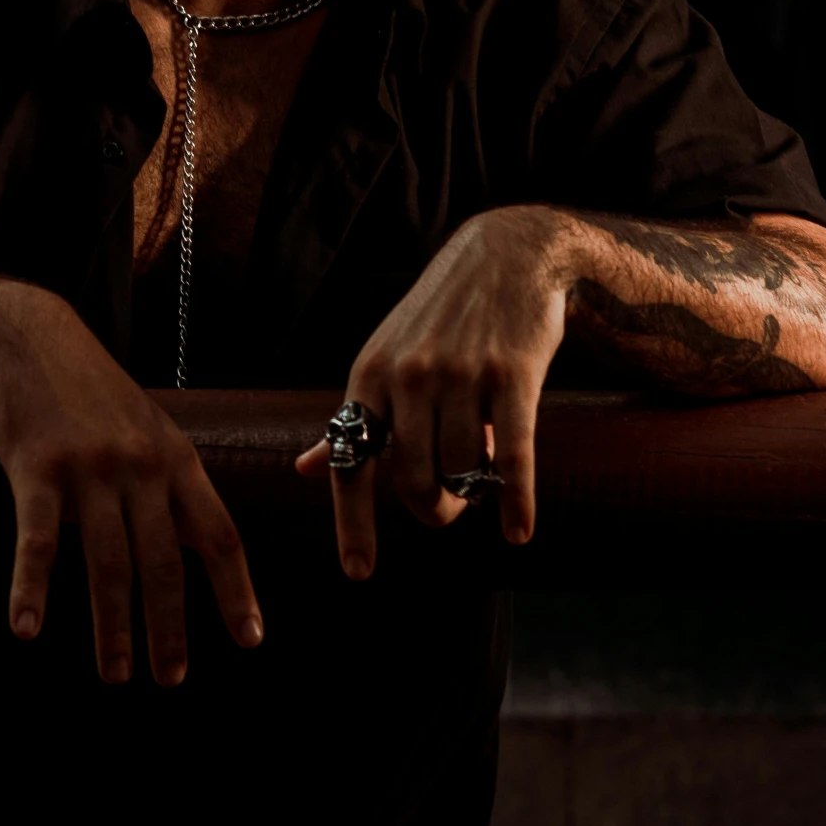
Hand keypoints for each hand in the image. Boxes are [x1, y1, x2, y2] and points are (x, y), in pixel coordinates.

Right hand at [0, 285, 262, 683]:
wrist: (25, 337)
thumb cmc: (89, 393)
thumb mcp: (147, 427)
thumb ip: (170, 483)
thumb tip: (198, 545)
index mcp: (177, 459)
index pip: (220, 535)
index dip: (237, 591)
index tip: (250, 639)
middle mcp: (141, 466)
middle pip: (165, 562)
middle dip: (171, 628)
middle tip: (172, 679)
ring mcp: (90, 468)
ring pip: (108, 562)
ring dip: (113, 626)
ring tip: (116, 674)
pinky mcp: (36, 468)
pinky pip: (36, 542)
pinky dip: (31, 590)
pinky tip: (27, 629)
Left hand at [295, 207, 570, 575]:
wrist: (510, 253)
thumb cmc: (440, 316)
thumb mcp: (384, 358)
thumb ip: (353, 417)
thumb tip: (306, 468)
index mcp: (369, 376)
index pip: (350, 463)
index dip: (352, 523)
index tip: (358, 571)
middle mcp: (409, 377)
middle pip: (411, 479)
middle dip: (432, 509)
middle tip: (447, 510)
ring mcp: (461, 375)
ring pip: (462, 471)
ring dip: (474, 495)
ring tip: (482, 486)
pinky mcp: (512, 375)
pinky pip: (512, 457)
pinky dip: (517, 502)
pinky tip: (520, 529)